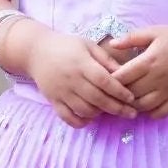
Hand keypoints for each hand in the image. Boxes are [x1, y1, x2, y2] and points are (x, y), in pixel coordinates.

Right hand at [24, 29, 139, 129]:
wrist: (36, 52)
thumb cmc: (66, 46)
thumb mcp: (87, 45)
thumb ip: (105, 59)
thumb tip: (124, 72)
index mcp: (82, 63)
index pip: (104, 81)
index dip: (119, 91)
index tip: (131, 98)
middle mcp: (71, 79)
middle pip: (97, 98)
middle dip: (117, 108)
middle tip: (131, 113)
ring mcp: (61, 92)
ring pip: (84, 110)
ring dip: (100, 114)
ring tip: (110, 112)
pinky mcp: (53, 100)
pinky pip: (67, 117)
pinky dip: (80, 122)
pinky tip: (89, 118)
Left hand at [104, 25, 167, 118]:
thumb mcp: (154, 32)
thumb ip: (131, 38)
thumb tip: (111, 44)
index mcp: (148, 62)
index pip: (121, 77)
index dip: (110, 80)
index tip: (106, 79)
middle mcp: (156, 79)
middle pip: (129, 94)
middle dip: (119, 94)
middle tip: (114, 91)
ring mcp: (167, 92)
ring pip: (142, 107)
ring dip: (132, 105)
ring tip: (128, 100)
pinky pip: (160, 113)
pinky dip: (150, 113)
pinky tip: (146, 106)